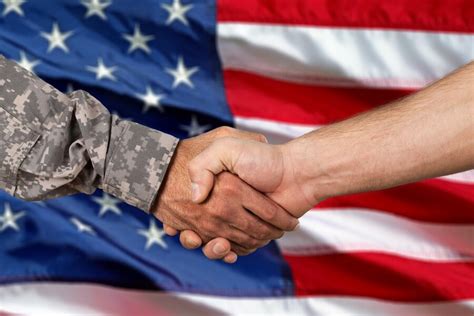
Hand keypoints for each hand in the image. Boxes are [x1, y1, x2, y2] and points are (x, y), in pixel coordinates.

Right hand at [152, 128, 298, 262]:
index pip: (190, 205)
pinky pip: (235, 248)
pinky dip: (231, 252)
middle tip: (194, 236)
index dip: (178, 218)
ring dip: (213, 248)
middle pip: (201, 227)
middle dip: (194, 237)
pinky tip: (229, 250)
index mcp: (215, 186)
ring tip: (219, 243)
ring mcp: (237, 218)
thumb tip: (195, 198)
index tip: (174, 226)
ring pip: (216, 241)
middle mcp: (224, 202)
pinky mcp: (251, 232)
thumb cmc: (263, 159)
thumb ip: (204, 165)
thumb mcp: (226, 146)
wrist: (297, 174)